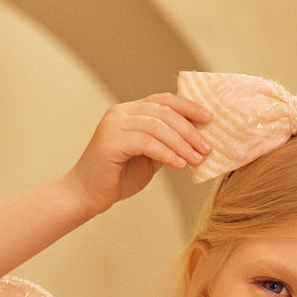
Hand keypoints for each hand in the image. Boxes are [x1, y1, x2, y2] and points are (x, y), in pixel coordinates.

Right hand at [65, 93, 212, 216]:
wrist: (87, 195)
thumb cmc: (117, 178)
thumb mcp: (148, 158)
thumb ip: (166, 144)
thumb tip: (195, 141)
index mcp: (129, 112)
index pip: (163, 100)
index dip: (188, 107)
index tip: (209, 119)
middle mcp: (121, 112)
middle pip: (163, 112)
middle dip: (189, 129)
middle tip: (207, 147)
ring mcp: (114, 124)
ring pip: (157, 126)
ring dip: (182, 143)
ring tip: (197, 159)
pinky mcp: (111, 141)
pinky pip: (147, 143)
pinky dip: (167, 153)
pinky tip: (180, 165)